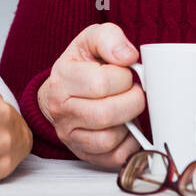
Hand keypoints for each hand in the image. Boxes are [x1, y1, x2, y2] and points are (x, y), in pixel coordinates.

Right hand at [36, 22, 145, 169]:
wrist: (63, 92)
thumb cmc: (82, 65)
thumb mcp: (92, 40)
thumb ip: (110, 38)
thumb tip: (129, 56)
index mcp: (61, 78)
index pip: (99, 83)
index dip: (124, 77)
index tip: (126, 73)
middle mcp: (61, 109)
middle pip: (105, 114)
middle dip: (132, 102)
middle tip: (135, 92)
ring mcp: (70, 135)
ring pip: (108, 139)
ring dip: (129, 123)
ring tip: (128, 109)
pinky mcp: (84, 153)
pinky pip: (113, 157)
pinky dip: (129, 144)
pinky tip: (127, 127)